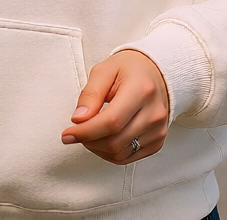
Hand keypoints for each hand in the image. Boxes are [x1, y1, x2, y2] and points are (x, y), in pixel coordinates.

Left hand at [61, 50, 169, 164]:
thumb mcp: (104, 71)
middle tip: (77, 130)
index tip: (68, 134)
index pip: (111, 122)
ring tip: (90, 131)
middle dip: (88, 140)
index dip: (86, 132)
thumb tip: (78, 120)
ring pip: (119, 154)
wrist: (154, 73)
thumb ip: (90, 95)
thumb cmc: (127, 69)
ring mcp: (158, 130)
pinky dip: (109, 153)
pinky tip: (103, 138)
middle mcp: (154, 113)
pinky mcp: (157, 142)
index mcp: (142, 90)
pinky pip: (127, 158)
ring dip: (97, 148)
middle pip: (115, 141)